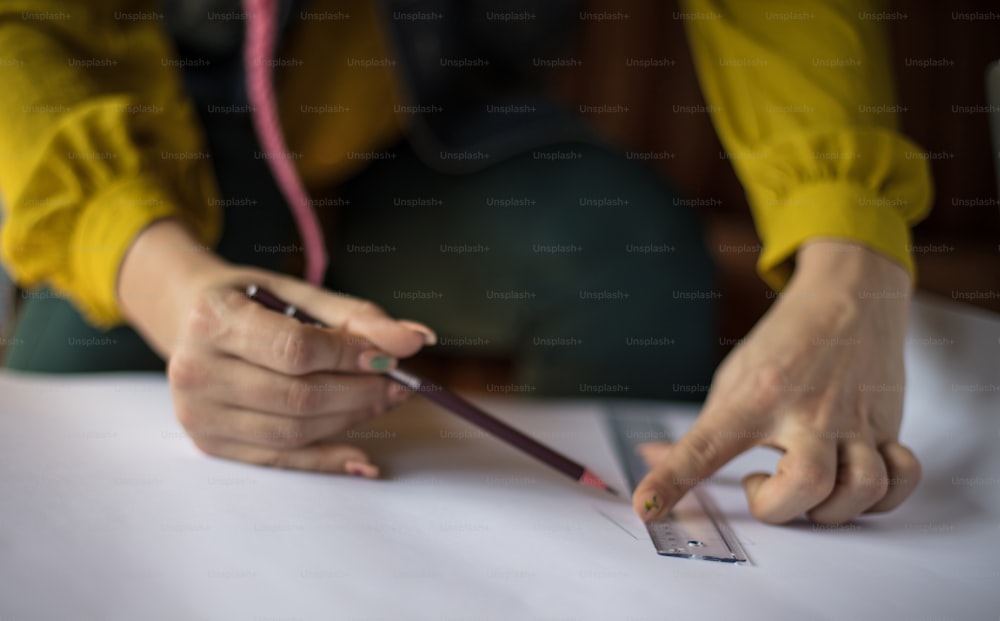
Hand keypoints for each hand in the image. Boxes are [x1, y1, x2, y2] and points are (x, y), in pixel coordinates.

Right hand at [119, 220, 434, 475]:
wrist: (189, 319)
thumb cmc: (251, 302)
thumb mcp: (298, 293)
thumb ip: (357, 317)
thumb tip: (415, 340)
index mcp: (211, 319)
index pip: (295, 350)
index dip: (349, 357)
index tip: (388, 358)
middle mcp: (194, 370)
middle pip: (297, 397)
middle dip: (359, 393)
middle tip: (397, 384)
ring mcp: (198, 413)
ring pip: (293, 431)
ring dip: (349, 420)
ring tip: (382, 402)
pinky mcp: (210, 443)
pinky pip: (280, 459)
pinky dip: (327, 459)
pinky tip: (361, 456)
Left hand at [632, 239, 920, 524]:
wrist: (849, 295)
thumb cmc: (786, 341)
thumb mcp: (732, 381)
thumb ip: (700, 433)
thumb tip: (652, 462)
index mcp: (754, 398)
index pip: (703, 448)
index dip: (671, 483)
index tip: (646, 509)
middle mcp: (806, 412)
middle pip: (805, 486)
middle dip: (780, 508)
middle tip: (763, 485)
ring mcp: (853, 420)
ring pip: (861, 490)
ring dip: (832, 508)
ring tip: (808, 484)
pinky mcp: (886, 426)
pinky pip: (901, 477)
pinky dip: (883, 493)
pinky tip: (853, 478)